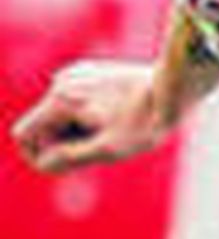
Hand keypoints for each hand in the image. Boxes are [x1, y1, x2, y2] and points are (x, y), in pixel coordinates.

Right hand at [12, 62, 171, 171]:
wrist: (174, 87)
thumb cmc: (146, 122)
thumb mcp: (109, 150)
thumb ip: (70, 158)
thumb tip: (43, 163)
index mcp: (61, 100)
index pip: (24, 135)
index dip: (37, 157)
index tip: (66, 166)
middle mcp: (62, 82)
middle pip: (42, 126)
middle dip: (62, 143)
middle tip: (101, 149)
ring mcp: (76, 75)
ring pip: (60, 115)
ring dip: (77, 131)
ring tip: (113, 131)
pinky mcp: (90, 73)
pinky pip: (75, 103)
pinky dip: (87, 117)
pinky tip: (116, 118)